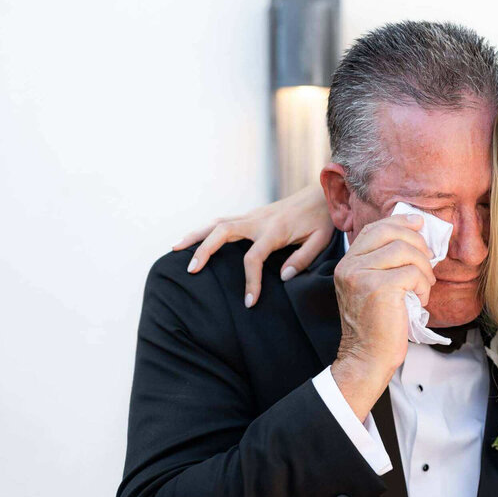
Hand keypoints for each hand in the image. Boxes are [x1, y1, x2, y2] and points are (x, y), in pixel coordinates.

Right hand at [172, 183, 333, 306]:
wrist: (321, 195)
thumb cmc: (322, 220)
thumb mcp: (320, 240)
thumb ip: (303, 259)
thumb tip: (282, 277)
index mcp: (275, 230)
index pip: (254, 258)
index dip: (250, 281)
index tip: (249, 301)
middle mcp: (258, 221)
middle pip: (222, 232)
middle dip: (204, 250)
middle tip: (191, 270)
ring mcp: (252, 215)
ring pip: (217, 223)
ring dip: (196, 236)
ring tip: (175, 250)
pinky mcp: (251, 215)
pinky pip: (223, 221)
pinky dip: (206, 230)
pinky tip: (194, 240)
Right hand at [330, 214, 435, 418]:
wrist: (366, 358)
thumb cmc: (376, 326)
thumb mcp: (372, 288)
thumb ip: (383, 263)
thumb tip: (415, 235)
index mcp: (347, 263)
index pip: (375, 229)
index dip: (400, 222)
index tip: (420, 223)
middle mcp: (350, 266)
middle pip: (390, 232)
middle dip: (417, 242)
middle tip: (429, 260)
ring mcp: (362, 275)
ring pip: (405, 251)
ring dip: (424, 269)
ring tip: (424, 287)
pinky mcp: (379, 288)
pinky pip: (413, 273)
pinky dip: (424, 286)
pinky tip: (420, 300)